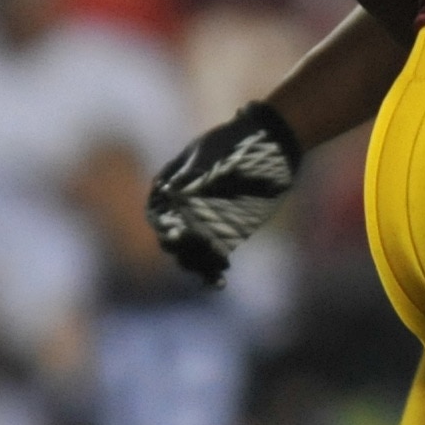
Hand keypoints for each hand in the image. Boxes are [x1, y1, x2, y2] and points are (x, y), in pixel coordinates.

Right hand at [146, 102, 302, 287]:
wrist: (265, 144)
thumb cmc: (232, 142)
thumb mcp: (209, 153)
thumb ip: (193, 174)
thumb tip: (172, 191)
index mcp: (168, 187)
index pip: (158, 215)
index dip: (165, 227)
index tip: (176, 234)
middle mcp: (180, 209)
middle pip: (173, 238)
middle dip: (182, 249)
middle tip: (196, 254)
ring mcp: (202, 222)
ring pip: (190, 252)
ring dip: (197, 264)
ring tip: (211, 274)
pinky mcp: (224, 233)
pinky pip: (213, 256)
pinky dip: (213, 270)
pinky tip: (218, 281)